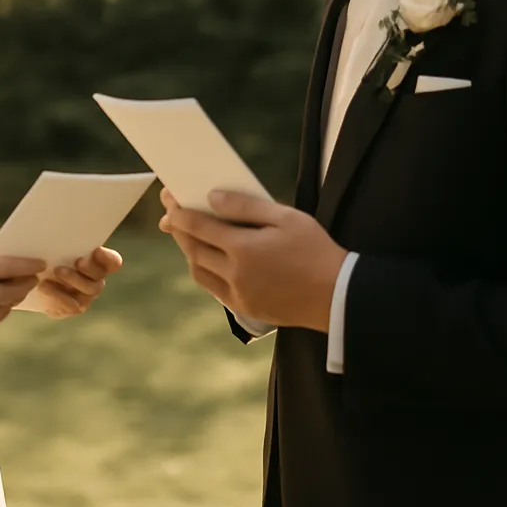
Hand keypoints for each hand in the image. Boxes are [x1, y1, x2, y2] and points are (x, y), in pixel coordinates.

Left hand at [34, 247, 123, 319]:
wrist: (34, 278)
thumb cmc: (49, 255)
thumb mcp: (56, 245)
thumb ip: (64, 240)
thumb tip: (60, 223)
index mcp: (97, 262)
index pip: (113, 262)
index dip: (108, 258)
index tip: (96, 251)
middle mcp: (95, 280)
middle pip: (100, 276)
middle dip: (90, 269)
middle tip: (77, 262)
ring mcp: (85, 296)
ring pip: (88, 291)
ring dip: (73, 280)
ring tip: (55, 271)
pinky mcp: (71, 308)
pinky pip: (70, 306)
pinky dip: (57, 295)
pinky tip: (44, 286)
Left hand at [158, 188, 346, 332]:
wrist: (338, 295)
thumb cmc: (315, 250)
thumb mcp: (285, 217)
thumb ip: (246, 206)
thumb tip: (212, 197)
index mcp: (244, 249)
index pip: (199, 226)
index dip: (179, 211)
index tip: (169, 199)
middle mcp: (235, 274)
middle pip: (193, 249)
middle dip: (178, 229)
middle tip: (170, 216)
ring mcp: (239, 295)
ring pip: (199, 271)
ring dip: (188, 251)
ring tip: (186, 235)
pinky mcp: (246, 309)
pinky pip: (213, 289)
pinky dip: (204, 271)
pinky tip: (208, 259)